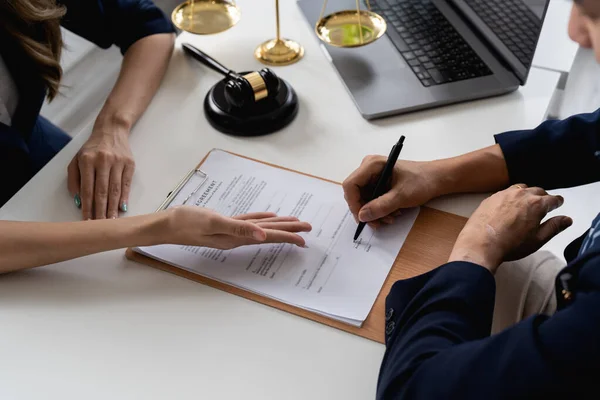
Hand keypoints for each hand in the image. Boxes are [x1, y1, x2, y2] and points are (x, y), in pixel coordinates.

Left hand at [68, 127, 134, 219]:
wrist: (112, 130)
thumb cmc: (92, 148)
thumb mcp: (77, 159)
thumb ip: (74, 179)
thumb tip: (79, 201)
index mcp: (87, 160)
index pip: (87, 189)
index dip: (88, 207)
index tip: (87, 220)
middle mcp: (103, 161)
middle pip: (102, 191)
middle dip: (101, 210)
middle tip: (101, 225)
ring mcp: (118, 162)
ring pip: (115, 190)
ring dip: (113, 207)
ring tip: (112, 221)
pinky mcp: (129, 164)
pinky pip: (126, 184)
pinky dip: (124, 197)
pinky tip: (122, 208)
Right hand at [162, 207, 311, 248]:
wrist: (167, 224)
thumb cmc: (187, 223)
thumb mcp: (214, 223)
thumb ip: (239, 229)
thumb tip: (262, 235)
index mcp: (237, 238)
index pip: (268, 237)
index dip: (287, 236)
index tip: (304, 238)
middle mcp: (237, 236)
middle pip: (269, 233)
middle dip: (290, 230)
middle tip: (308, 228)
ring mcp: (231, 231)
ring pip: (261, 227)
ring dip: (278, 225)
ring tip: (295, 223)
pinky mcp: (224, 224)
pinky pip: (248, 222)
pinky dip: (260, 219)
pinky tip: (269, 217)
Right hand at [343, 156, 438, 227]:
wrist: (436, 179)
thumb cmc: (421, 181)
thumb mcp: (401, 196)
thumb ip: (381, 206)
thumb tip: (362, 216)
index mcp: (371, 165)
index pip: (351, 185)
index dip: (353, 203)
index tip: (363, 218)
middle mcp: (368, 169)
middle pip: (355, 194)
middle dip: (366, 211)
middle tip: (378, 223)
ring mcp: (372, 176)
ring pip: (363, 200)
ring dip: (374, 212)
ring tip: (390, 218)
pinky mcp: (377, 184)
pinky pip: (371, 200)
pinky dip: (379, 209)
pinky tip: (391, 213)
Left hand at [449, 184, 572, 272]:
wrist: (481, 245)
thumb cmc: (509, 245)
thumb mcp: (538, 240)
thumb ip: (554, 227)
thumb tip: (566, 219)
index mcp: (536, 204)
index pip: (553, 199)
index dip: (557, 202)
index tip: (558, 204)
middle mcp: (521, 195)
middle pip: (538, 191)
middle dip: (542, 198)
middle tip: (543, 206)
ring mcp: (504, 194)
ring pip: (521, 189)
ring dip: (526, 195)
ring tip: (526, 205)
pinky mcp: (491, 197)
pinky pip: (505, 193)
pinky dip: (511, 197)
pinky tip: (508, 206)